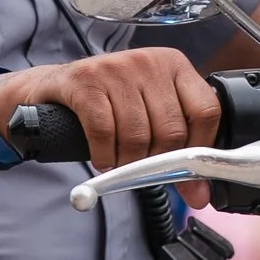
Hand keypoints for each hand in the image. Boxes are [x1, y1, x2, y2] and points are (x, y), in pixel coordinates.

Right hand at [0, 42, 219, 174]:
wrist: (53, 90)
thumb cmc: (109, 105)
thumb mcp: (149, 119)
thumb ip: (177, 152)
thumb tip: (200, 197)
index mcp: (174, 65)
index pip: (206, 111)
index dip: (198, 148)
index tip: (183, 168)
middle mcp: (149, 62)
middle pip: (171, 131)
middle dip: (156, 162)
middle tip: (141, 167)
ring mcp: (116, 68)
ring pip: (138, 136)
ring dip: (127, 162)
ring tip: (119, 161)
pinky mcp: (85, 80)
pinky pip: (104, 132)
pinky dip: (104, 156)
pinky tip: (102, 157)